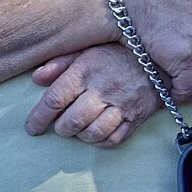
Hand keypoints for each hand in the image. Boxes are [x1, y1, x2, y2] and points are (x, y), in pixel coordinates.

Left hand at [27, 45, 161, 146]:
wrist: (159, 58)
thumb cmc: (118, 53)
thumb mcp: (88, 49)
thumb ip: (60, 63)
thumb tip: (36, 79)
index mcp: (86, 70)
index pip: (54, 100)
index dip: (38, 118)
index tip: (32, 128)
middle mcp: (103, 89)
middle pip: (71, 121)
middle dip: (60, 128)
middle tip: (61, 125)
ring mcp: (122, 105)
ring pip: (92, 133)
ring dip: (80, 135)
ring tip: (79, 129)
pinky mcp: (136, 117)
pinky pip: (113, 139)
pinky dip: (100, 141)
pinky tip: (96, 133)